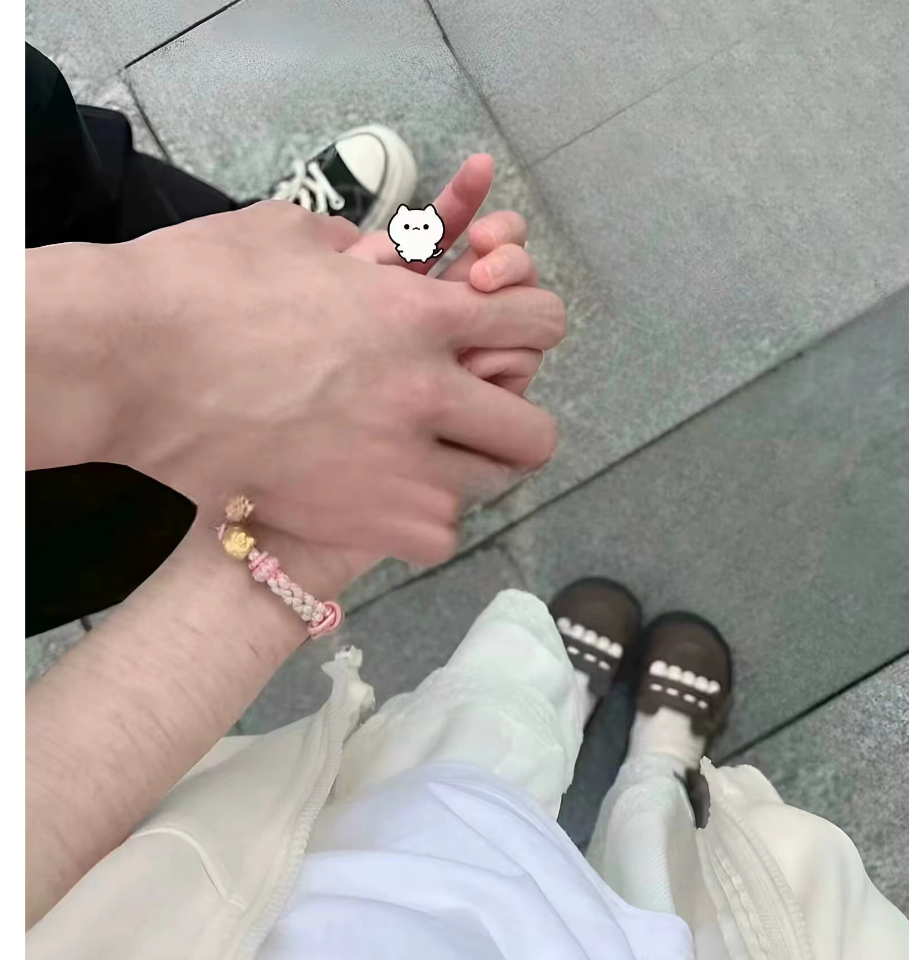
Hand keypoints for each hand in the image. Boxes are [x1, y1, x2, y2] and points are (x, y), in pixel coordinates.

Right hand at [101, 188, 563, 574]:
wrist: (133, 365)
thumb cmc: (202, 285)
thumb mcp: (293, 236)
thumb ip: (364, 254)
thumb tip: (388, 263)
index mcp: (419, 314)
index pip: (537, 322)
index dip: (530, 325)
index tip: (507, 335)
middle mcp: (428, 393)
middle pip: (532, 432)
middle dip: (509, 422)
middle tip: (470, 418)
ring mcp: (401, 464)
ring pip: (487, 488)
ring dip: (463, 471)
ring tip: (419, 458)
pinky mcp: (365, 520)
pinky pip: (439, 537)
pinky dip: (420, 523)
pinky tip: (386, 500)